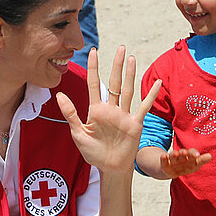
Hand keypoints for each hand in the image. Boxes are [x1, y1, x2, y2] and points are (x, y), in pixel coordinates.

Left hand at [57, 46, 162, 172]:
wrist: (109, 168)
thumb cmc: (93, 152)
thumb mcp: (78, 133)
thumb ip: (70, 114)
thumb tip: (58, 95)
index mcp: (96, 110)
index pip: (94, 83)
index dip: (94, 67)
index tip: (93, 51)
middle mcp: (111, 109)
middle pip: (114, 82)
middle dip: (117, 65)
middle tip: (121, 48)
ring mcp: (124, 115)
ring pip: (127, 90)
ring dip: (130, 74)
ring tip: (132, 58)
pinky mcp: (135, 123)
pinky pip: (144, 106)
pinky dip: (150, 95)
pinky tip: (157, 83)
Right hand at [160, 148, 211, 177]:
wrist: (170, 170)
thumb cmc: (185, 165)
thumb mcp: (194, 164)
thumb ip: (202, 160)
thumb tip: (210, 156)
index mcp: (188, 156)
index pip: (192, 152)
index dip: (194, 154)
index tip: (198, 156)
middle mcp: (180, 156)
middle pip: (183, 153)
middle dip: (184, 153)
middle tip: (186, 152)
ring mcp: (172, 159)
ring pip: (173, 156)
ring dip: (174, 154)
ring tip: (176, 153)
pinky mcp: (164, 163)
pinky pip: (164, 160)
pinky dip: (163, 158)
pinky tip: (164, 156)